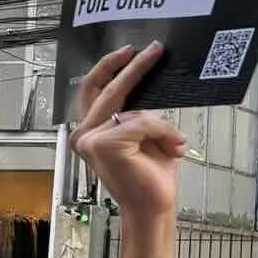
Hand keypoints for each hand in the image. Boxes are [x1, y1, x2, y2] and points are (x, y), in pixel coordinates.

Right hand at [69, 44, 189, 224]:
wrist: (153, 207)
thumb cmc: (150, 178)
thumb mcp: (145, 137)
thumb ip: (137, 114)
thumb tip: (147, 87)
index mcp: (92, 131)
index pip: (95, 89)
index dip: (110, 67)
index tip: (129, 51)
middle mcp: (85, 134)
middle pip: (108, 88)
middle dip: (134, 67)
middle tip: (153, 50)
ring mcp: (91, 139)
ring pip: (136, 112)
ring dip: (160, 127)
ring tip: (172, 144)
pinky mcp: (105, 144)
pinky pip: (142, 123)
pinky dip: (161, 133)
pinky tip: (171, 149)